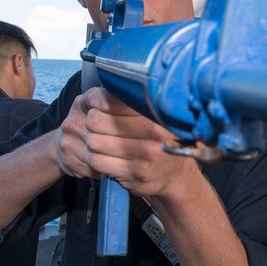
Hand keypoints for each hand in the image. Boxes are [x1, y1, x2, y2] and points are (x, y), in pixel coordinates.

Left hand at [57, 87, 198, 196]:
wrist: (175, 176)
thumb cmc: (159, 141)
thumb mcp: (155, 117)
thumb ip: (133, 102)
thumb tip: (100, 89)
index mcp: (156, 112)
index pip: (110, 100)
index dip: (97, 102)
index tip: (97, 106)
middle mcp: (153, 132)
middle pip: (96, 120)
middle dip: (92, 122)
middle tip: (98, 125)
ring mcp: (144, 155)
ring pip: (93, 141)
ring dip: (91, 141)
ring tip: (99, 141)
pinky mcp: (133, 174)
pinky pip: (96, 160)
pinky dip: (92, 157)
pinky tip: (101, 155)